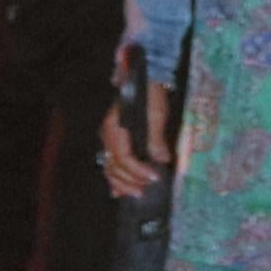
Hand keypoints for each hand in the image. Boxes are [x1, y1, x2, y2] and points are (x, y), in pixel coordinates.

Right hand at [98, 79, 173, 198]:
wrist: (144, 77)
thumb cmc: (150, 94)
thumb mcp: (156, 114)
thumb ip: (156, 138)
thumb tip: (162, 160)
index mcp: (116, 128)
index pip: (124, 158)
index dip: (138, 171)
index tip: (154, 178)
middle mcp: (108, 135)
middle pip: (114, 166)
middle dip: (130, 181)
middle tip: (145, 191)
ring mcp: (108, 137)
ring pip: (109, 167)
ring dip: (122, 183)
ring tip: (135, 194)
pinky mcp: (113, 139)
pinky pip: (109, 163)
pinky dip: (114, 178)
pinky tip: (118, 191)